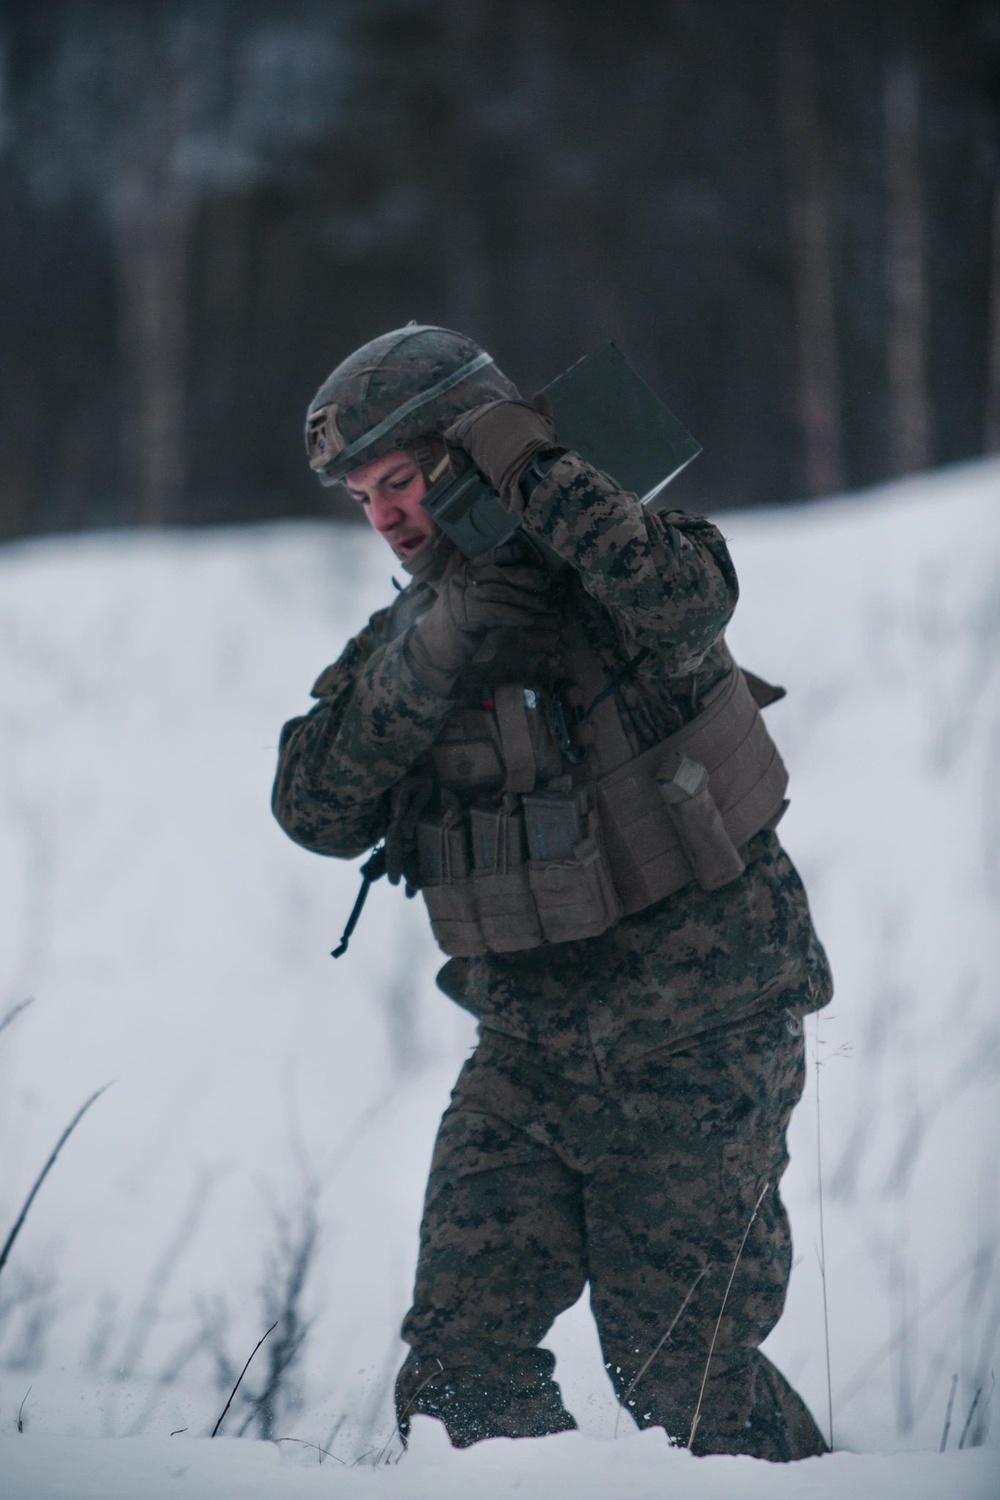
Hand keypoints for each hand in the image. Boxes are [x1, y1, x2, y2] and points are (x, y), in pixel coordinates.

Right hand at [407, 554, 556, 692]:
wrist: (434, 649)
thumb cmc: (458, 625)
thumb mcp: (473, 601)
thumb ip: (490, 588)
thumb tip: (523, 581)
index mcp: (462, 573)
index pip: (487, 556)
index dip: (508, 554)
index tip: (526, 555)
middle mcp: (460, 581)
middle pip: (496, 572)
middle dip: (523, 575)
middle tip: (544, 581)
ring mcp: (460, 599)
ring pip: (498, 592)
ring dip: (523, 598)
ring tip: (541, 604)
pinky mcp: (464, 619)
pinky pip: (494, 613)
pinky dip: (514, 615)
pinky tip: (528, 619)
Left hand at [444, 396, 558, 512]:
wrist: (529, 461)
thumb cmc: (541, 450)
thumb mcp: (547, 427)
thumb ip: (543, 411)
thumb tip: (540, 396)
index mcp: (512, 405)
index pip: (495, 416)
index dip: (494, 436)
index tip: (497, 454)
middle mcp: (493, 406)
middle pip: (477, 420)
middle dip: (477, 439)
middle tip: (482, 461)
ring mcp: (476, 416)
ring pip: (462, 428)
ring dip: (464, 446)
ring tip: (471, 466)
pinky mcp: (463, 429)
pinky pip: (452, 438)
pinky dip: (455, 455)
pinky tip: (463, 471)